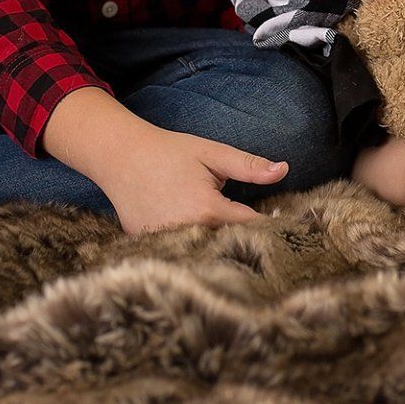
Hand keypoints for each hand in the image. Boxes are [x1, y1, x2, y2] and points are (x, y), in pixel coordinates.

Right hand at [92, 120, 288, 232]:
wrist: (119, 155)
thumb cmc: (169, 151)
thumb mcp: (213, 153)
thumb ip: (249, 166)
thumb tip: (284, 170)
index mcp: (208, 210)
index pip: (250, 227)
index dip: (267, 225)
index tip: (281, 221)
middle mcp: (187, 233)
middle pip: (227, 244)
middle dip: (243, 240)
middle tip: (256, 233)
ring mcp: (164, 243)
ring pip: (202, 252)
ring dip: (216, 247)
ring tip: (227, 240)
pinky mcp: (147, 247)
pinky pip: (178, 251)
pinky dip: (188, 248)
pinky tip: (196, 240)